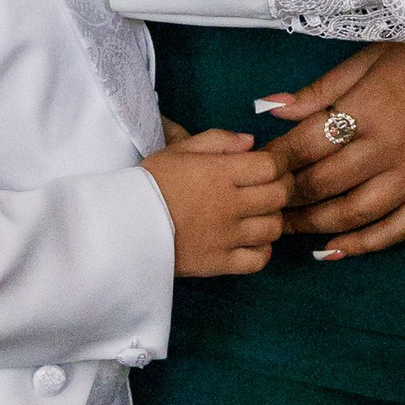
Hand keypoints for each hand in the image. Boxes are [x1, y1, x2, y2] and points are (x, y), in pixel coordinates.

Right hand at [147, 128, 285, 277]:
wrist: (123, 226)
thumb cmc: (149, 182)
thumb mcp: (178, 149)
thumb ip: (217, 140)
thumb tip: (251, 142)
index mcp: (220, 174)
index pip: (270, 166)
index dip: (279, 162)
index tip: (273, 164)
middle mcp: (229, 205)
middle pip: (279, 196)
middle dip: (282, 188)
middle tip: (271, 187)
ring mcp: (227, 237)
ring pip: (273, 228)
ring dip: (272, 218)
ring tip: (259, 214)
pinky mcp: (220, 264)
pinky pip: (258, 260)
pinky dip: (263, 250)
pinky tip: (251, 240)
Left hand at [261, 44, 404, 260]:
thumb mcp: (373, 58)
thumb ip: (321, 89)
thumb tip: (268, 108)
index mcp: (369, 108)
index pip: (306, 144)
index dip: (274, 161)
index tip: (253, 170)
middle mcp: (390, 147)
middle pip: (324, 183)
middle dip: (286, 197)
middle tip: (259, 206)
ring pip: (354, 213)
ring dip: (315, 226)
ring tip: (286, 229)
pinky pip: (396, 230)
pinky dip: (363, 245)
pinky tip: (334, 249)